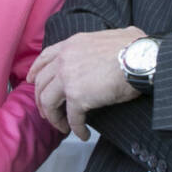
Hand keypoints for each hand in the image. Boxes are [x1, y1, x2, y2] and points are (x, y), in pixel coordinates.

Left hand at [27, 27, 143, 139]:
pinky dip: (76, 129)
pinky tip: (83, 135)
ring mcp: (68, 78)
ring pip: (48, 102)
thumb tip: (117, 42)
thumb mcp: (111, 36)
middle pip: (41, 82)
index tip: (31, 82)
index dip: (35, 71)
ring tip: (62, 127)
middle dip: (41, 100)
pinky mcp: (78, 97)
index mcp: (71, 45)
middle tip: (47, 113)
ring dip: (53, 117)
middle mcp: (64, 59)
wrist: (140, 58)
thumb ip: (102, 43)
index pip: (44, 57)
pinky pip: (71, 118)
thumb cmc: (134, 47)